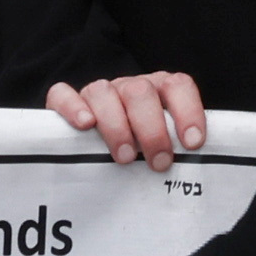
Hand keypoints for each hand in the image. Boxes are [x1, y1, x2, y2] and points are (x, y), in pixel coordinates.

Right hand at [47, 72, 206, 165]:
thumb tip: (193, 169)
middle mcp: (129, 86)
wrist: (91, 139)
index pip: (178, 86)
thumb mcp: (158, 144)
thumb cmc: (136, 146)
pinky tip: (85, 125)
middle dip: (152, 129)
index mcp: (158, 90)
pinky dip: (73, 107)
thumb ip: (173, 147)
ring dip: (116, 126)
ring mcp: (98, 92)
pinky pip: (62, 94)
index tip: (192, 143)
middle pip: (141, 92)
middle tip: (159, 162)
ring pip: (104, 93)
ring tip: (126, 157)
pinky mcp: (65, 101)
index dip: (188, 111)